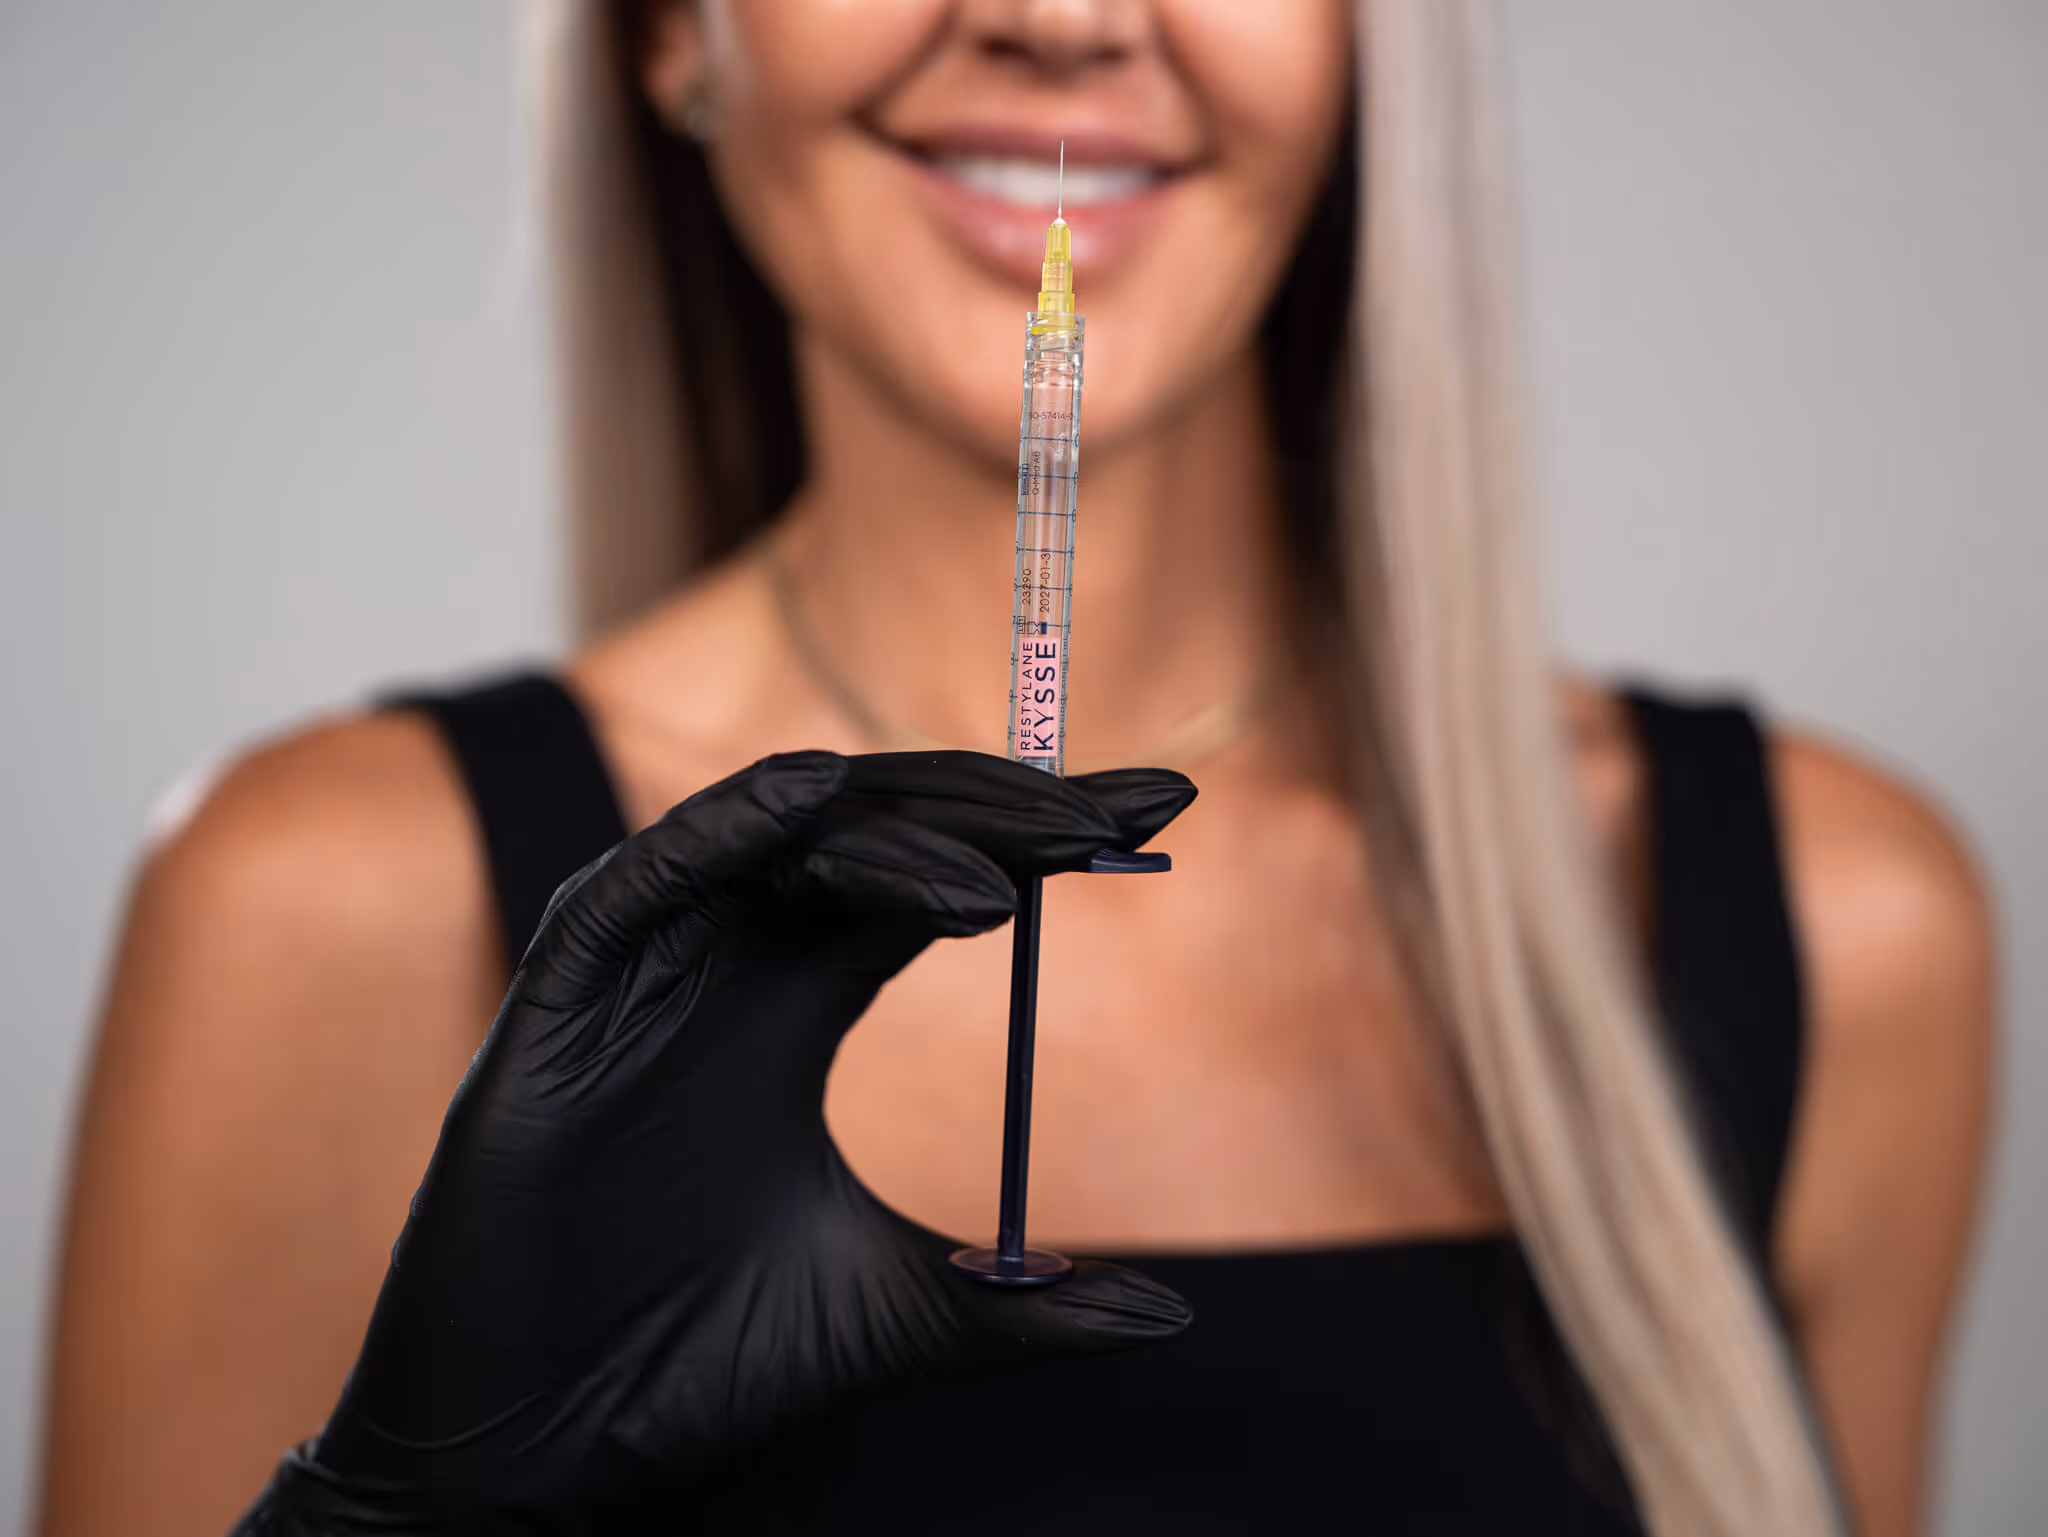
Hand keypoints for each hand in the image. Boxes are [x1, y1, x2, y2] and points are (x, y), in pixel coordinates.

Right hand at [234, 750, 1197, 1532]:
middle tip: (1103, 813)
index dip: (1037, 837)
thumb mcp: (894, 1317)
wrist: (537, 1456)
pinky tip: (810, 797)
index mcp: (800, 1010)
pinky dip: (718, 832)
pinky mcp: (558, 1006)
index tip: (1164, 808)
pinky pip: (637, 883)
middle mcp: (730, 969)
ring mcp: (645, 977)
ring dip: (886, 832)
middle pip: (870, 834)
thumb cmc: (693, 1369)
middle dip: (989, 813)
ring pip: (770, 842)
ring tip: (998, 870)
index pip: (933, 880)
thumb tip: (1178, 1311)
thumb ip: (1027, 1307)